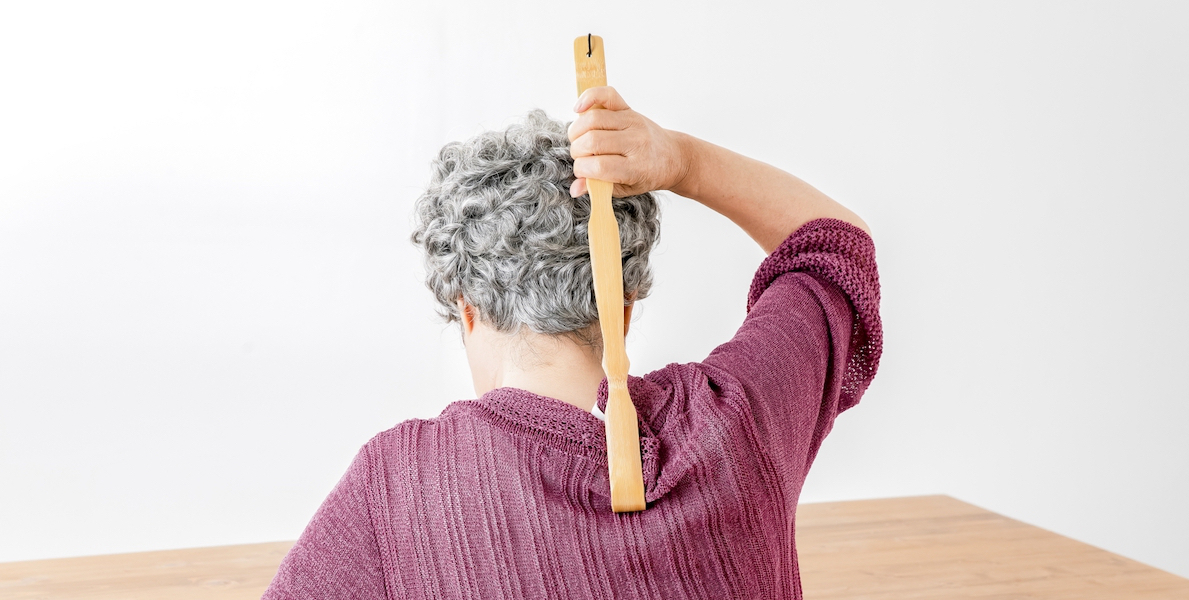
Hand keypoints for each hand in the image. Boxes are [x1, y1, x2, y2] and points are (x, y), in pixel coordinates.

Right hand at [568, 86, 688, 197]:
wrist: (672, 157)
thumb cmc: (648, 175)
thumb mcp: (627, 189)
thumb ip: (600, 189)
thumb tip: (575, 189)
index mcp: (637, 168)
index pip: (598, 166)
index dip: (581, 170)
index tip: (582, 172)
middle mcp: (636, 142)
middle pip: (592, 141)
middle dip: (577, 151)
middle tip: (581, 157)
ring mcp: (633, 122)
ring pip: (593, 120)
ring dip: (577, 131)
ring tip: (579, 140)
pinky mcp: (629, 109)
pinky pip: (607, 95)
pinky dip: (589, 97)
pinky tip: (579, 108)